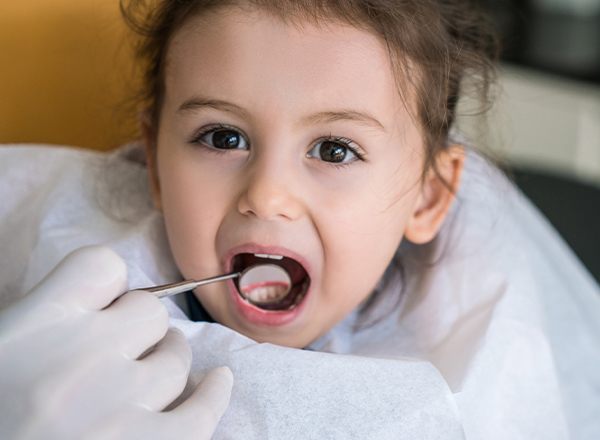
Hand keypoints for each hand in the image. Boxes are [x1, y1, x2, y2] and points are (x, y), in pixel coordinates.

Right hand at [0, 246, 232, 438]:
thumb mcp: (1, 356)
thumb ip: (41, 325)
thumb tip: (96, 308)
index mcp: (33, 327)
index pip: (101, 266)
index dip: (106, 287)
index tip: (103, 306)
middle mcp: (80, 356)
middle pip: (147, 311)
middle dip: (138, 329)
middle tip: (121, 352)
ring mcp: (118, 406)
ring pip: (175, 357)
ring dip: (166, 363)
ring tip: (147, 379)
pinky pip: (202, 411)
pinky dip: (213, 395)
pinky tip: (217, 383)